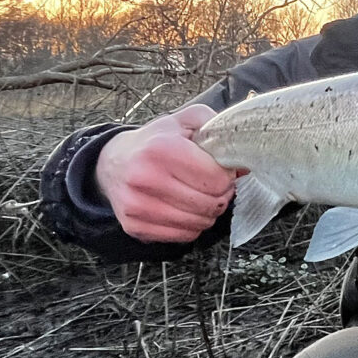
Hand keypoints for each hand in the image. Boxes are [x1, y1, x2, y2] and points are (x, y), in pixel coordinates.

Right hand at [95, 104, 236, 242]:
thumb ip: (219, 130)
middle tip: (215, 184)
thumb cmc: (156, 141)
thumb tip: (244, 161)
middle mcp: (146, 179)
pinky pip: (183, 236)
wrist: (113, 163)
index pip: (217, 178)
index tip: (221, 170)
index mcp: (162, 149)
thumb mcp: (186, 121)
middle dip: (221, 194)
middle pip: (211, 203)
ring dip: (208, 212)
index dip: (227, 175)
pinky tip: (186, 208)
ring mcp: (138, 206)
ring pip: (199, 223)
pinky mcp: (135, 226)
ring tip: (200, 195)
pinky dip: (192, 225)